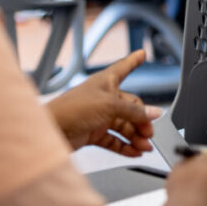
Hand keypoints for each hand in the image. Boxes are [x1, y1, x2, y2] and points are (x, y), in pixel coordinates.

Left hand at [46, 51, 161, 154]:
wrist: (52, 130)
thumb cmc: (72, 108)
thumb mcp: (110, 105)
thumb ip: (134, 111)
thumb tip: (154, 113)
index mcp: (106, 82)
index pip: (124, 67)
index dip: (133, 61)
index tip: (141, 54)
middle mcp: (104, 98)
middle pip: (131, 107)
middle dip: (142, 120)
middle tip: (148, 132)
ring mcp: (99, 116)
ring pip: (124, 126)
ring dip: (136, 136)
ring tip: (144, 146)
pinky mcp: (94, 133)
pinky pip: (115, 140)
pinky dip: (125, 146)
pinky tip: (134, 151)